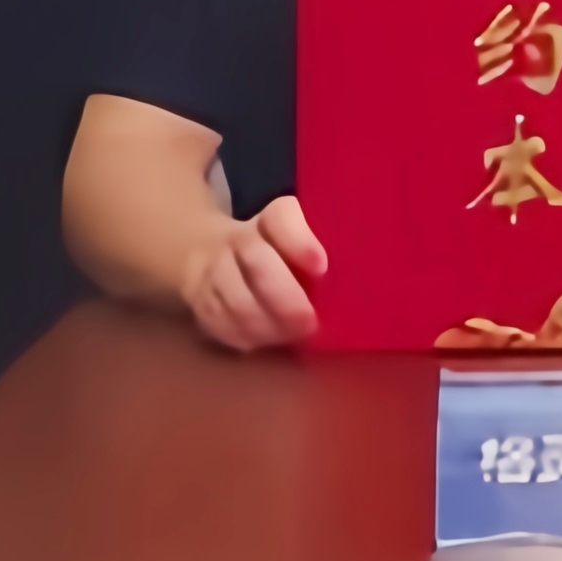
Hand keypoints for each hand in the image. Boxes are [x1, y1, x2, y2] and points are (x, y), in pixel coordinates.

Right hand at [179, 193, 327, 352]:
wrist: (206, 252)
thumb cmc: (277, 252)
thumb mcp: (298, 240)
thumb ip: (321, 252)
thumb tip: (360, 282)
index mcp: (270, 220)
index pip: (281, 218)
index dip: (299, 241)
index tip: (322, 267)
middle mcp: (237, 241)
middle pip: (258, 262)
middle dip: (285, 297)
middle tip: (309, 322)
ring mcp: (213, 271)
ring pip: (236, 298)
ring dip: (265, 324)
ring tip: (290, 337)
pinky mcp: (202, 301)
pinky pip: (219, 322)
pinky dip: (244, 336)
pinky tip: (264, 342)